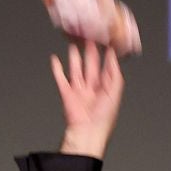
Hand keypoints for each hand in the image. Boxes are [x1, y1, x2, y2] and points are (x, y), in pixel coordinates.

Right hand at [51, 38, 123, 158]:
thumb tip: (113, 57)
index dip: (106, 55)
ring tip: (74, 44)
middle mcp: (92, 89)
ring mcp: (78, 91)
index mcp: (105, 89)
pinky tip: (55, 59)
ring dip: (75, 57)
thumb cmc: (103, 118)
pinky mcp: (67, 94)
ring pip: (76, 69)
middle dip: (90, 52)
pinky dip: (57, 69)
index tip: (106, 41)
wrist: (87, 132)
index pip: (106, 68)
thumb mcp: (115, 92)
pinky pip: (61, 78)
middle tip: (90, 38)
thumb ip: (114, 73)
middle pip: (91, 66)